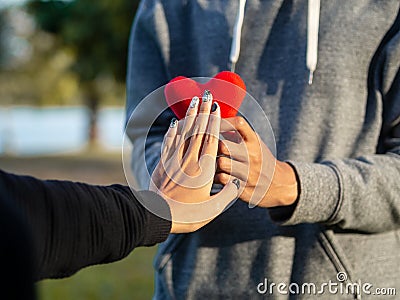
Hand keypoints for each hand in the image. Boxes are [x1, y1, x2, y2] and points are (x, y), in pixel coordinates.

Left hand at [150, 91, 239, 232]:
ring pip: (184, 132)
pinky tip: (175, 122)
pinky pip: (170, 142)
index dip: (214, 121)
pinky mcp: (163, 164)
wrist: (158, 217)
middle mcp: (189, 160)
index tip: (217, 107)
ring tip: (194, 101)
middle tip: (207, 95)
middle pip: (198, 130)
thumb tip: (237, 182)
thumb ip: (227, 194)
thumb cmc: (188, 215)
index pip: (211, 139)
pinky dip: (173, 130)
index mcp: (204, 169)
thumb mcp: (213, 208)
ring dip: (189, 115)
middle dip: (203, 111)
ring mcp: (175, 160)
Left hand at [215, 116, 297, 207]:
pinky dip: (215, 177)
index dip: (222, 122)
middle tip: (211, 150)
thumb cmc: (258, 159)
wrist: (278, 184)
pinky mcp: (243, 188)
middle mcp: (253, 156)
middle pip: (224, 145)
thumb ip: (235, 133)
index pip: (239, 123)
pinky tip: (217, 175)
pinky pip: (221, 179)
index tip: (212, 125)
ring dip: (213, 163)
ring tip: (214, 163)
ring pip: (220, 163)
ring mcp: (249, 173)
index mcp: (254, 141)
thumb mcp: (253, 142)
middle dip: (214, 147)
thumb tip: (214, 120)